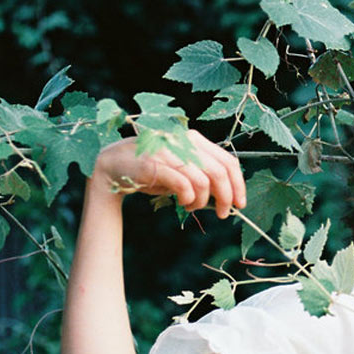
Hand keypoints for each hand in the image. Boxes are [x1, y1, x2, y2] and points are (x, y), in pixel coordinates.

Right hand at [91, 130, 246, 218]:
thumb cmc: (154, 169)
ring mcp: (169, 151)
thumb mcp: (184, 167)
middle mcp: (184, 141)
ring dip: (202, 201)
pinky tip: (183, 203)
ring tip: (192, 206)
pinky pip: (184, 185)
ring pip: (203, 181)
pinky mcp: (154, 164)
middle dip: (226, 197)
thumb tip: (230, 195)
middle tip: (224, 213)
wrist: (114, 163)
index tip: (240, 203)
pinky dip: (188, 198)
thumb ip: (204, 173)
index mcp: (195, 139)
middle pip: (220, 172)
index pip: (228, 161)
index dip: (238, 184)